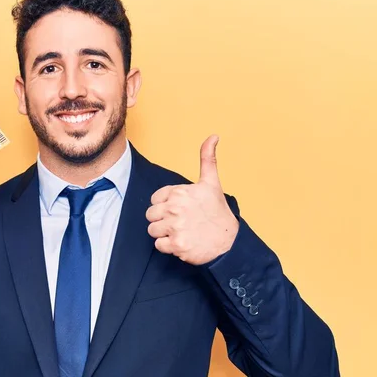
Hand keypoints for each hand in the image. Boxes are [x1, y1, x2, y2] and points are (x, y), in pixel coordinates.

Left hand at [145, 135, 238, 264]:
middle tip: (181, 222)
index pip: (155, 199)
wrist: (230, 242)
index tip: (180, 210)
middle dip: (163, 220)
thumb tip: (213, 136)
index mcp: (180, 192)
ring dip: (164, 233)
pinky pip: (158, 245)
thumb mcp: (211, 183)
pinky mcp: (176, 245)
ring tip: (182, 232)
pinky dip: (168, 247)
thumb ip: (207, 159)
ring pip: (152, 230)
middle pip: (151, 215)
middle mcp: (175, 208)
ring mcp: (175, 227)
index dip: (165, 205)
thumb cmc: (218, 212)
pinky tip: (182, 242)